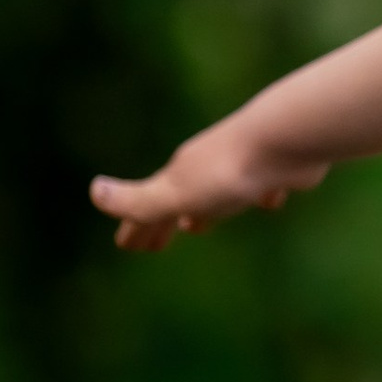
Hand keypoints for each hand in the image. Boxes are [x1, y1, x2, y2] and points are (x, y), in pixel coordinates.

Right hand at [90, 115, 326, 251]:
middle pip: (179, 201)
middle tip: (156, 243)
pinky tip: (271, 202)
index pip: (149, 209)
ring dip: (205, 210)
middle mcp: (207, 169)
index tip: (126, 245)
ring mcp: (243, 167)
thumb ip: (140, 199)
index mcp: (182, 178)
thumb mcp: (179, 192)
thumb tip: (94, 191)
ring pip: (216, 194)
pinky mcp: (278, 169)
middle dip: (164, 222)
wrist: (287, 136)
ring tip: (199, 224)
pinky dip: (260, 198)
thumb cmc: (230, 171)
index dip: (136, 228)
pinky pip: (264, 187)